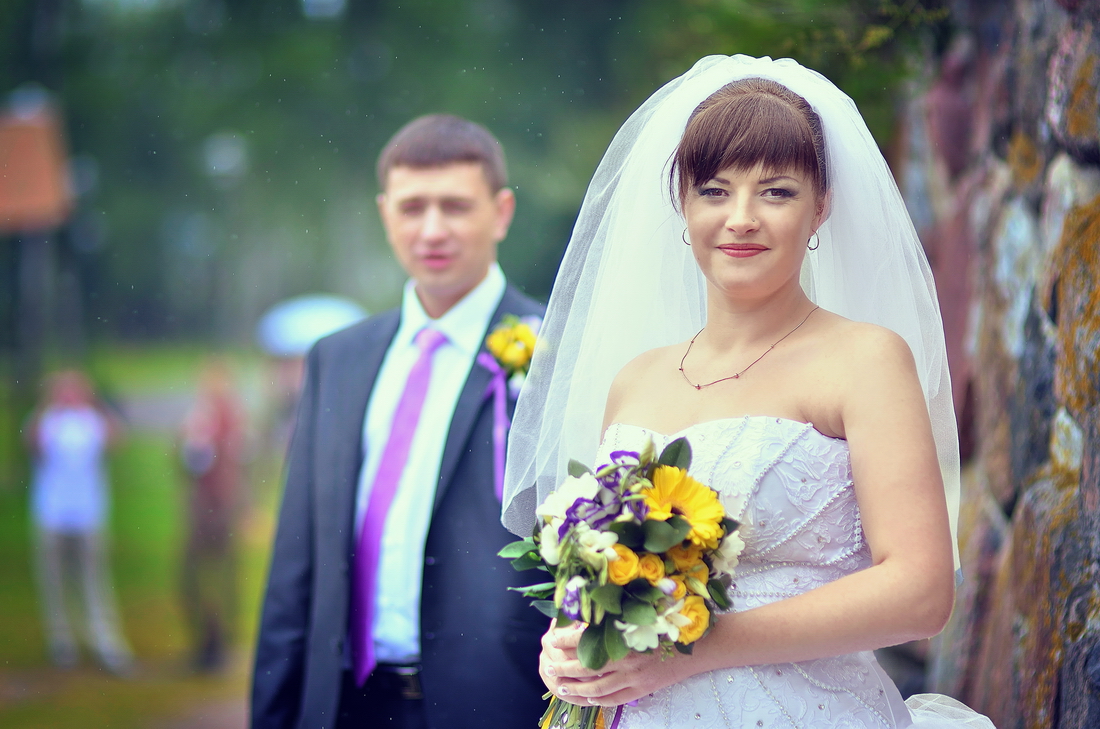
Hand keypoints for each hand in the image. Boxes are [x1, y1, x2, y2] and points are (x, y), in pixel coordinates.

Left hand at [539, 622, 690, 706]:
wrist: (700, 646)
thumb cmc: (671, 623)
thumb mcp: (642, 613)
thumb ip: (616, 615)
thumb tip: (589, 612)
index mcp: (625, 636)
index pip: (586, 640)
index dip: (566, 640)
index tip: (552, 638)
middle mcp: (627, 659)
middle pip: (587, 668)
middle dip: (565, 668)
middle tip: (549, 667)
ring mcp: (635, 678)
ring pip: (598, 688)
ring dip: (577, 689)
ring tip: (562, 687)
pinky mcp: (643, 689)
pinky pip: (615, 699)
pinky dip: (599, 701)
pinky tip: (588, 699)